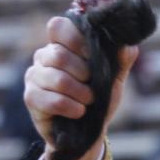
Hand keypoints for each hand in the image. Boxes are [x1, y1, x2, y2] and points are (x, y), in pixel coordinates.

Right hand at [24, 16, 138, 159]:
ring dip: (82, 94)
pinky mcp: (31, 98)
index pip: (58, 26)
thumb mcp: (114, 80)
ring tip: (88, 101)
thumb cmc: (100, 101)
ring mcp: (34, 76)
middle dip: (85, 73)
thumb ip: (121, 61)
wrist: (90, 132)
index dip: (75, 38)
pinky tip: (79, 112)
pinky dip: (73, 108)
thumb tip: (128, 44)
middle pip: (59, 54)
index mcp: (63, 46)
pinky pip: (54, 100)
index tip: (91, 54)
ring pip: (58, 79)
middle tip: (93, 86)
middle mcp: (44, 57)